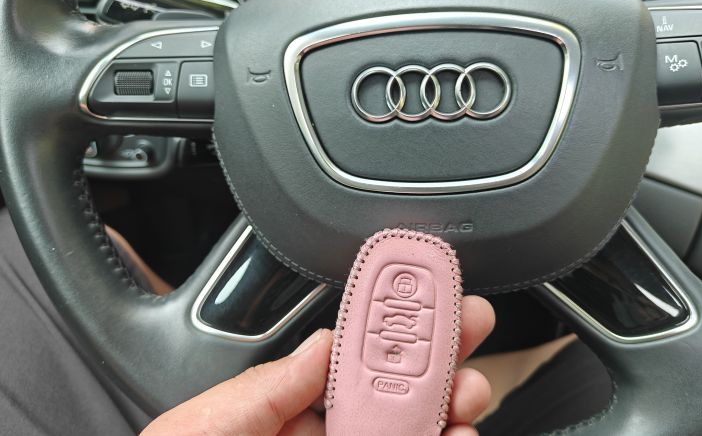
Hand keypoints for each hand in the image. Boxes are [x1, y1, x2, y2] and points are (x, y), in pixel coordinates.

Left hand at [142, 296, 494, 435]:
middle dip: (434, 361)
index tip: (421, 300)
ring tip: (468, 390)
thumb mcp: (213, 422)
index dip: (386, 329)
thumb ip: (271, 384)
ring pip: (410, 432)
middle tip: (466, 331)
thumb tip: (324, 342)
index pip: (347, 361)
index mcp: (285, 410)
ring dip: (448, 407)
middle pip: (391, 396)